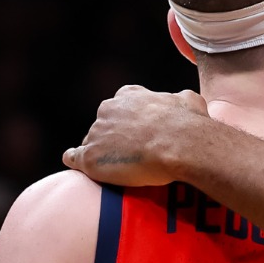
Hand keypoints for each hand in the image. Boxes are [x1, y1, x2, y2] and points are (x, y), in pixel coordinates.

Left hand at [63, 85, 208, 185]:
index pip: (120, 104)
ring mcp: (96, 133)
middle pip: (103, 124)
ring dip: (102, 152)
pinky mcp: (90, 157)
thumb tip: (184, 101)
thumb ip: (178, 99)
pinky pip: (74, 158)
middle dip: (112, 135)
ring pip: (92, 142)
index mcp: (129, 95)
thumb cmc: (189, 123)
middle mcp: (108, 110)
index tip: (138, 131)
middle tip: (130, 151)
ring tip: (118, 167)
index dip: (128, 119)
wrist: (182, 144)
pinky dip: (77, 161)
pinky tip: (82, 167)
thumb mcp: (189, 100)